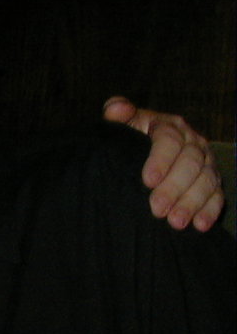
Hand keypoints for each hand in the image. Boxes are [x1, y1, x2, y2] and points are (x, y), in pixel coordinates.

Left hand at [102, 96, 222, 231]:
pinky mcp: (212, 181)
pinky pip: (217, 195)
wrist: (138, 153)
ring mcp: (206, 162)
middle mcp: (193, 141)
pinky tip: (200, 225)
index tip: (147, 181)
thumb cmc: (127, 139)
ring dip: (192, 203)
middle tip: (157, 209)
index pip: (170, 140)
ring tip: (175, 222)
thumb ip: (115, 114)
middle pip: (191, 162)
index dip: (160, 160)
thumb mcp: (120, 125)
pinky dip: (210, 210)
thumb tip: (116, 108)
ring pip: (206, 180)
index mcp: (169, 125)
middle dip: (174, 187)